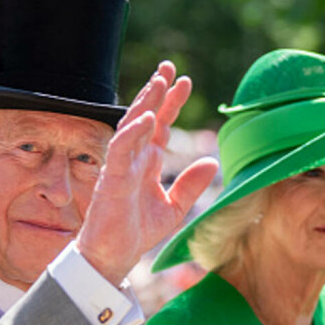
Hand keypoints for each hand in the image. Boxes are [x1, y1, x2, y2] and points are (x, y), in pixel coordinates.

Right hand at [78, 61, 217, 284]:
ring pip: (131, 126)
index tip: (184, 81)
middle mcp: (134, 158)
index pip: (161, 125)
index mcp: (148, 162)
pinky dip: (132, 133)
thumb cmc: (136, 231)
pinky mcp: (111, 179)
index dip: (171, 103)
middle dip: (156, 91)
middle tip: (169, 67)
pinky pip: (120, 150)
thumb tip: (213, 161)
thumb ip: (191, 185)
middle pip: (145, 117)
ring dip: (144, 103)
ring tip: (158, 82)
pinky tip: (147, 118)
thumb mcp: (174, 208)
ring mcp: (121, 166)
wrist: (113, 256)